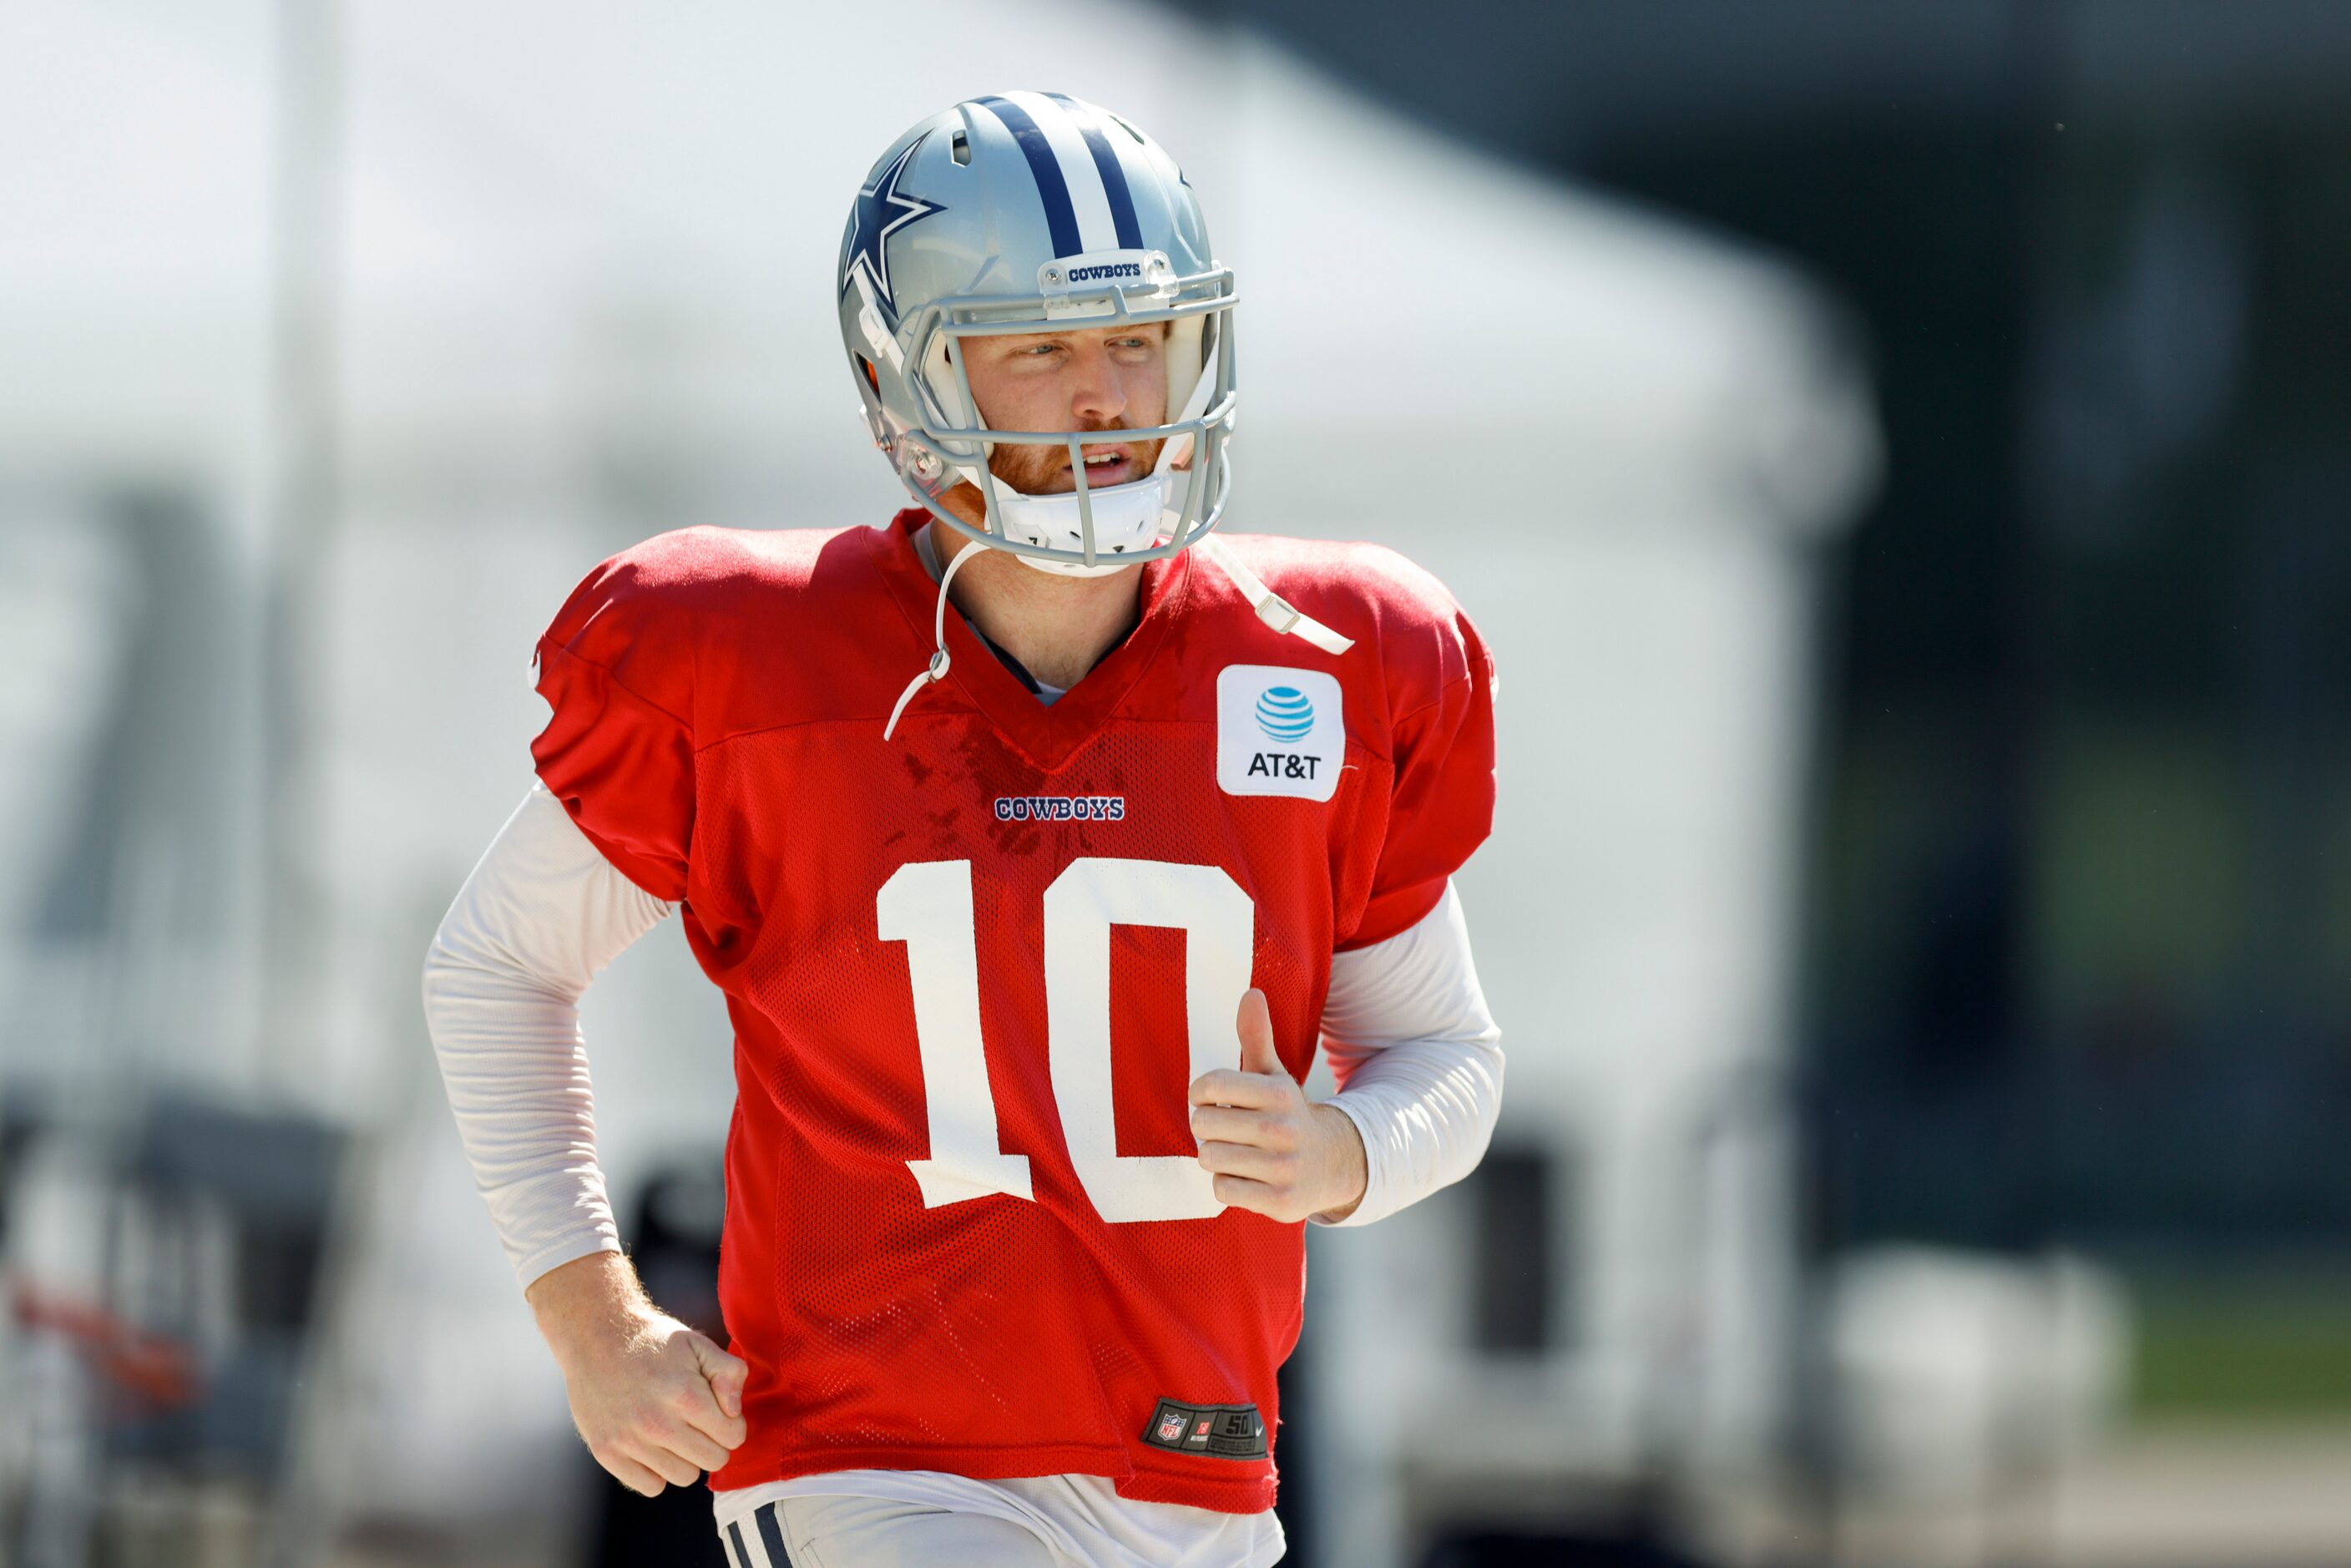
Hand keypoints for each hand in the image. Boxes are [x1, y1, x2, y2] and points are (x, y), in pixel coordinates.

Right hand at [527, 1252, 748, 1496]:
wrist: (595, 1338)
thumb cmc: (653, 1341)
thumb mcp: (698, 1344)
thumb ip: (729, 1373)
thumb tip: (734, 1412)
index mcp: (685, 1394)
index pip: (733, 1436)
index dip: (732, 1423)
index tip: (718, 1411)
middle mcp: (657, 1423)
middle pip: (713, 1460)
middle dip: (714, 1441)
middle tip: (697, 1421)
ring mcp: (629, 1441)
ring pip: (684, 1477)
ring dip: (686, 1458)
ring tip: (675, 1432)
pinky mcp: (606, 1453)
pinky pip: (651, 1486)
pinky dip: (657, 1471)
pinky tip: (653, 1446)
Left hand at [1188, 989, 1368, 1223]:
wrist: (1333, 1163)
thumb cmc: (1286, 1113)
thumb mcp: (1273, 1075)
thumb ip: (1255, 1036)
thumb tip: (1251, 993)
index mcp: (1279, 1093)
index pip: (1209, 1086)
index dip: (1200, 1093)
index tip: (1210, 1098)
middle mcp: (1283, 1130)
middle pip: (1203, 1126)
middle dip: (1206, 1127)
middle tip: (1224, 1128)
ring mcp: (1283, 1168)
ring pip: (1210, 1159)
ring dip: (1216, 1157)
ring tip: (1236, 1152)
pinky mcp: (1280, 1202)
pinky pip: (1223, 1191)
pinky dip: (1228, 1185)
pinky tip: (1248, 1176)